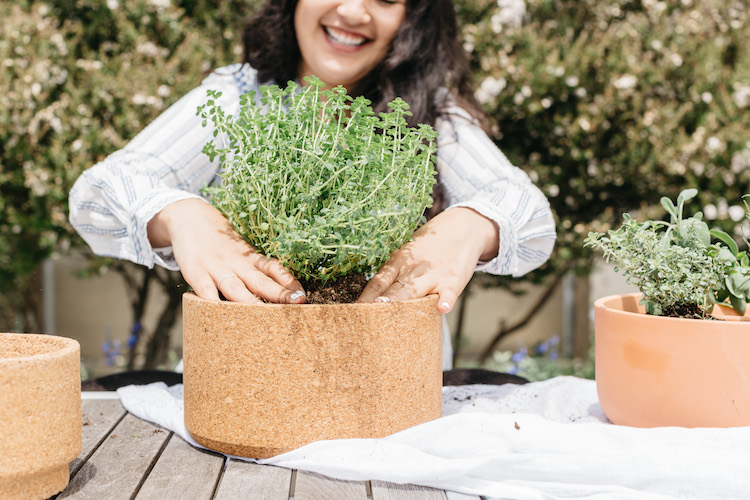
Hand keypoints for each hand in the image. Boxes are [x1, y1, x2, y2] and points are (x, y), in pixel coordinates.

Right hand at [147, 199, 305, 303]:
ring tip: (263, 316)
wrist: (189, 216)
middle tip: (296, 303)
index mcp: (251, 257)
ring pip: (235, 288)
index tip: (302, 295)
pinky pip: (205, 291)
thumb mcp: (243, 251)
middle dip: (279, 294)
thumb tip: (285, 290)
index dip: (289, 282)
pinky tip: (220, 316)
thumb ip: (259, 269)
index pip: (274, 269)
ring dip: (249, 302)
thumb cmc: (221, 241)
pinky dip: (212, 303)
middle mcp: (237, 262)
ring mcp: (216, 267)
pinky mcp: (195, 272)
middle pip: (260, 281)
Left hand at [357, 207, 498, 312]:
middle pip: (393, 288)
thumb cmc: (430, 247)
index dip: (366, 295)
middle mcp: (413, 268)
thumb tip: (372, 296)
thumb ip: (394, 272)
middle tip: (363, 315)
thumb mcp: (408, 253)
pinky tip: (441, 308)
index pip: (378, 281)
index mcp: (399, 261)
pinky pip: (449, 291)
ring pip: (415, 290)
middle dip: (378, 302)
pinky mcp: (453, 279)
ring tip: (388, 310)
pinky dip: (446, 299)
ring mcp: (433, 274)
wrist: (462, 228)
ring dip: (401, 300)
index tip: (353, 309)